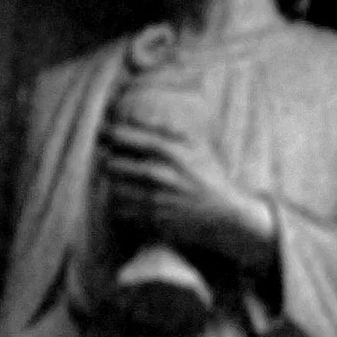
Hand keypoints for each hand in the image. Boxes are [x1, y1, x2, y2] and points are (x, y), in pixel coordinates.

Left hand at [98, 88, 271, 276]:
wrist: (228, 216)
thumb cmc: (210, 177)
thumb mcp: (196, 146)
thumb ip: (170, 129)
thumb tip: (139, 115)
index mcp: (167, 150)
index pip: (120, 136)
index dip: (109, 134)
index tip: (108, 135)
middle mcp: (158, 174)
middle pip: (111, 164)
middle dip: (111, 162)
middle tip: (117, 162)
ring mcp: (155, 199)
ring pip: (113, 189)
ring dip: (115, 185)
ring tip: (123, 183)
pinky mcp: (154, 220)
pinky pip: (122, 211)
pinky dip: (121, 207)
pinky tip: (131, 202)